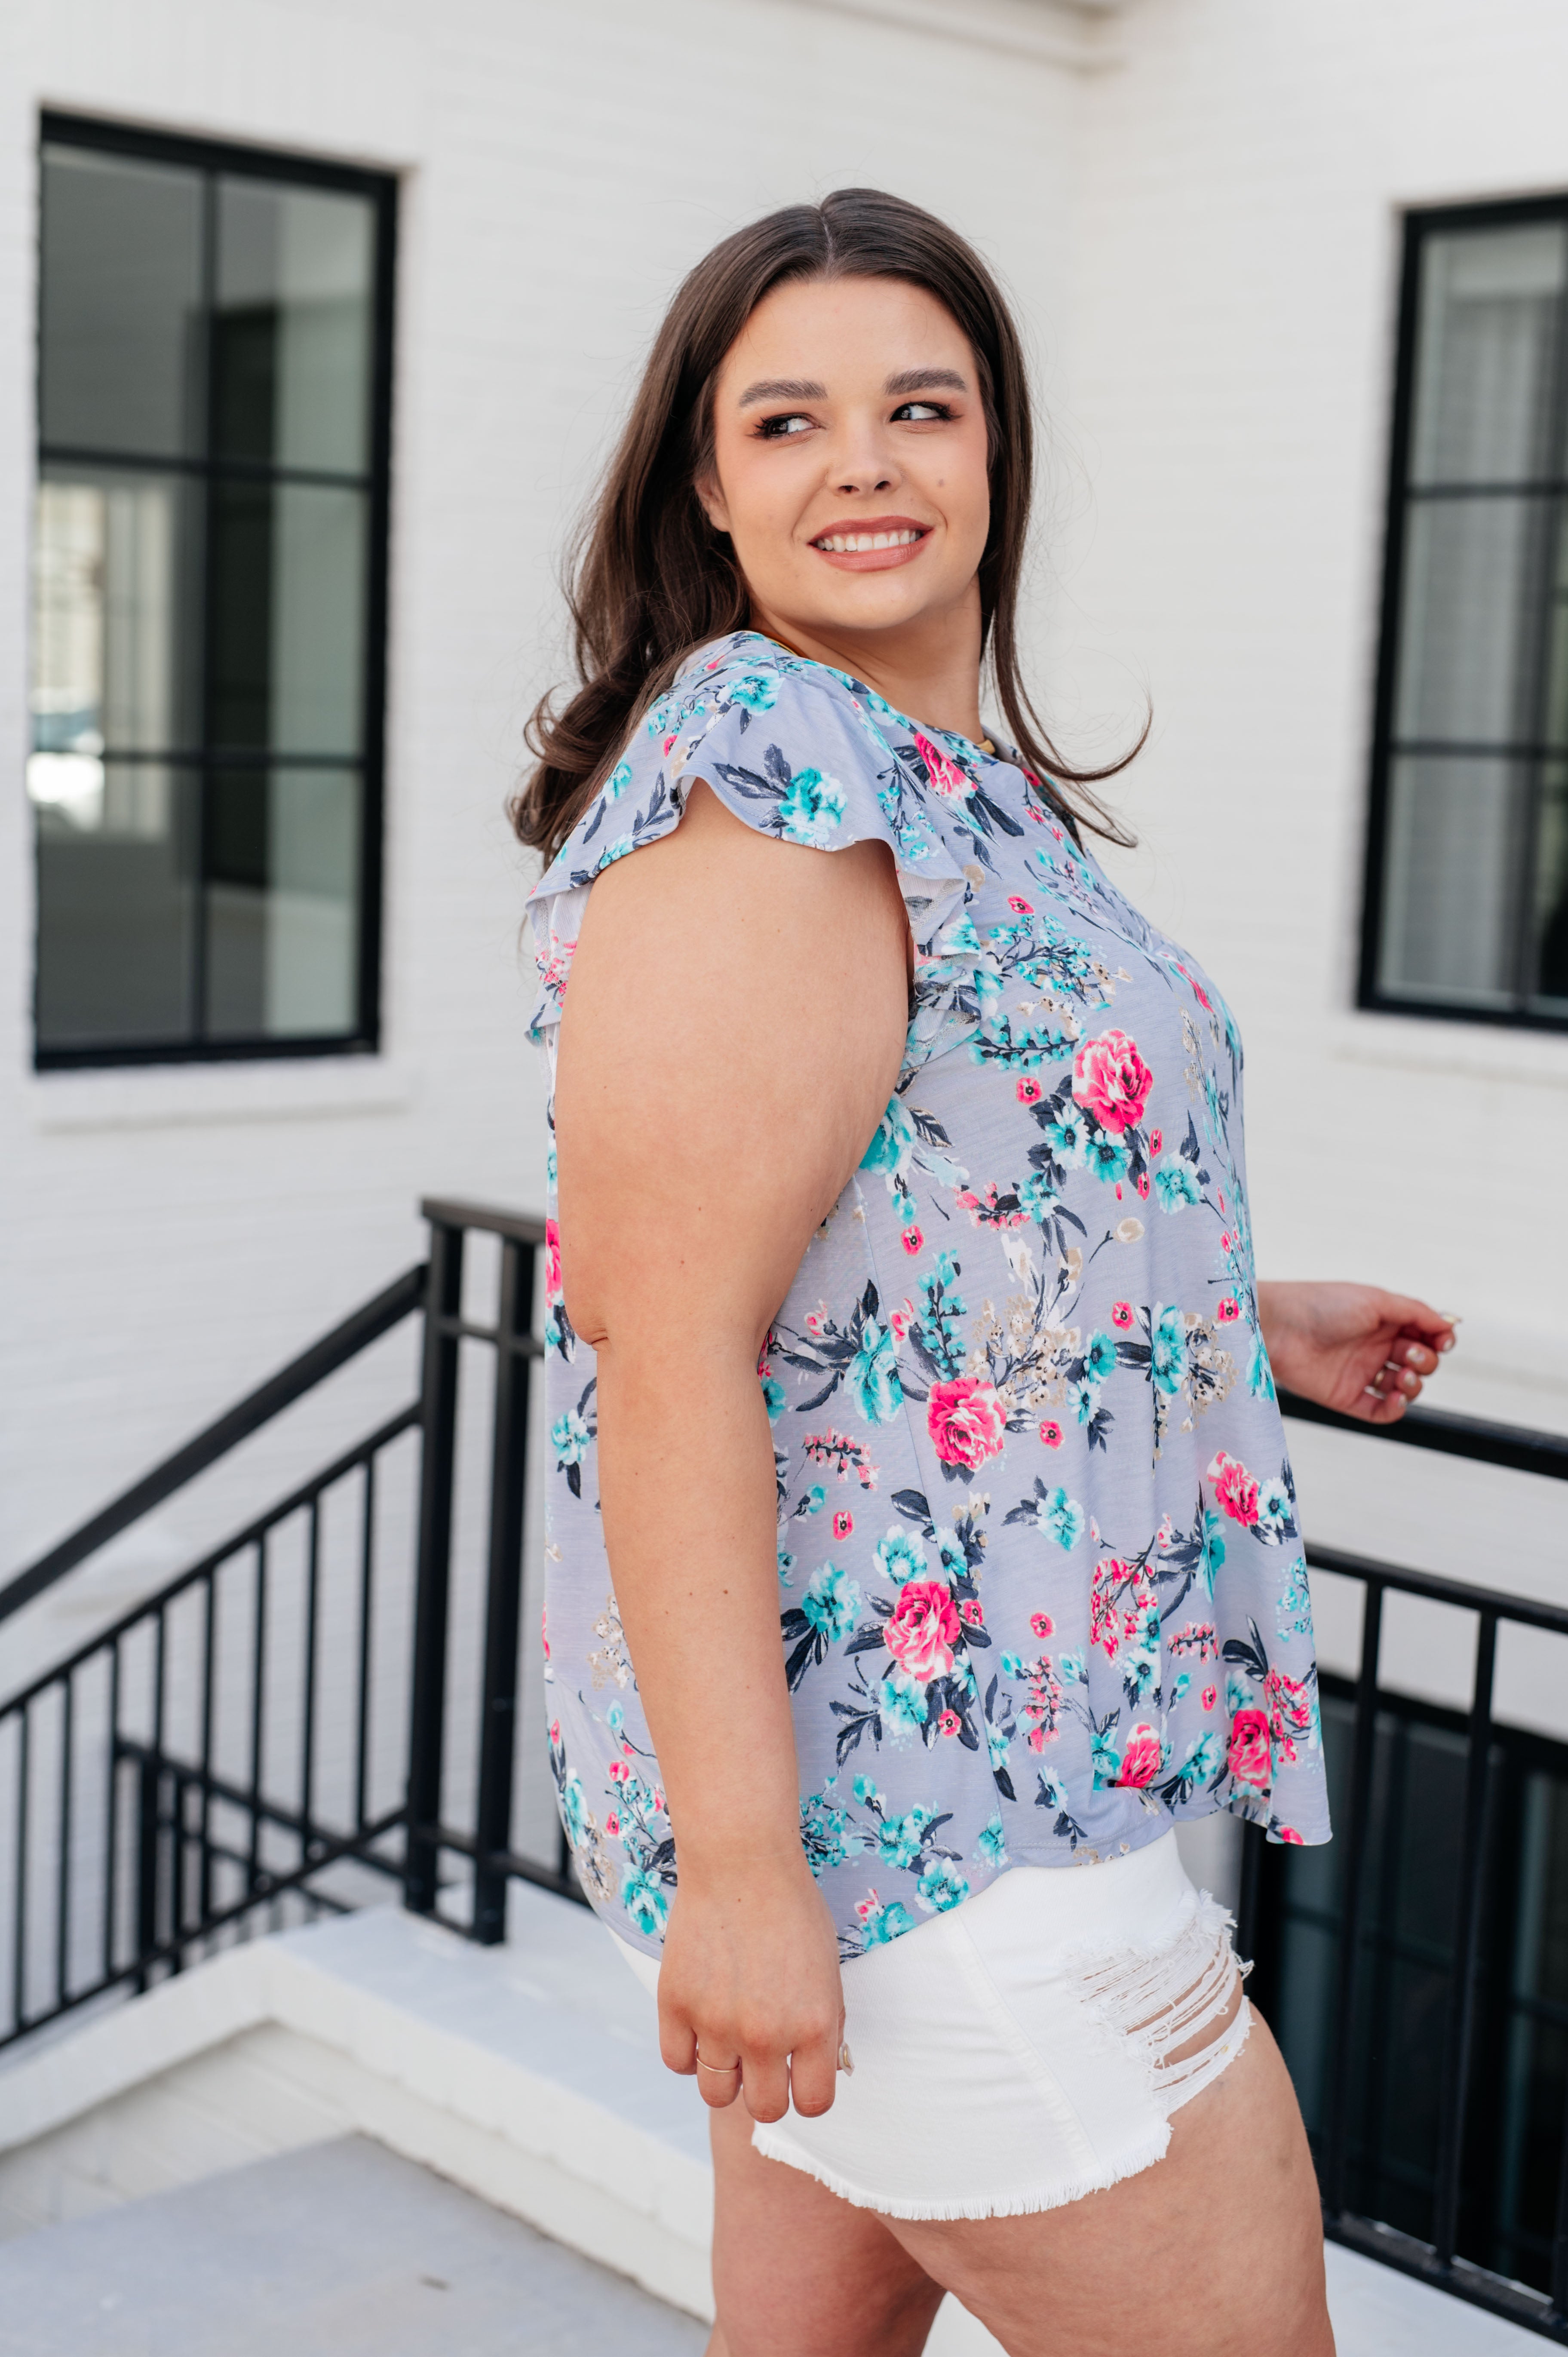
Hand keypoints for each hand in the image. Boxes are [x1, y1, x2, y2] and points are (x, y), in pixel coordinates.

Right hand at [656, 1851, 845, 2122]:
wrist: (742, 1859)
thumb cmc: (792, 1909)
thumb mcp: (828, 1971)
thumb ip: (822, 2027)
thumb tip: (814, 2072)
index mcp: (816, 2026)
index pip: (812, 2104)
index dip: (806, 2093)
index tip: (799, 2077)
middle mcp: (768, 2035)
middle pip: (764, 2108)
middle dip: (766, 2090)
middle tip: (762, 2061)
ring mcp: (717, 2022)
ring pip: (716, 2093)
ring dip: (725, 2075)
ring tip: (729, 2041)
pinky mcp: (675, 2004)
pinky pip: (677, 2061)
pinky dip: (688, 2051)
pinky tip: (700, 2023)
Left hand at [1256, 1281, 1456, 1424]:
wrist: (1279, 1327)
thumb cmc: (1322, 1305)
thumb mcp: (1376, 1300)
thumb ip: (1415, 1312)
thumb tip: (1449, 1324)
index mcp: (1384, 1321)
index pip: (1425, 1335)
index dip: (1439, 1339)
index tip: (1443, 1340)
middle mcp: (1375, 1347)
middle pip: (1421, 1362)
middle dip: (1427, 1360)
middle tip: (1411, 1353)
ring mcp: (1362, 1373)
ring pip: (1405, 1388)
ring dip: (1415, 1385)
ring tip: (1404, 1375)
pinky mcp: (1346, 1396)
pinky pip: (1380, 1411)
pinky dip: (1395, 1409)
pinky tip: (1396, 1399)